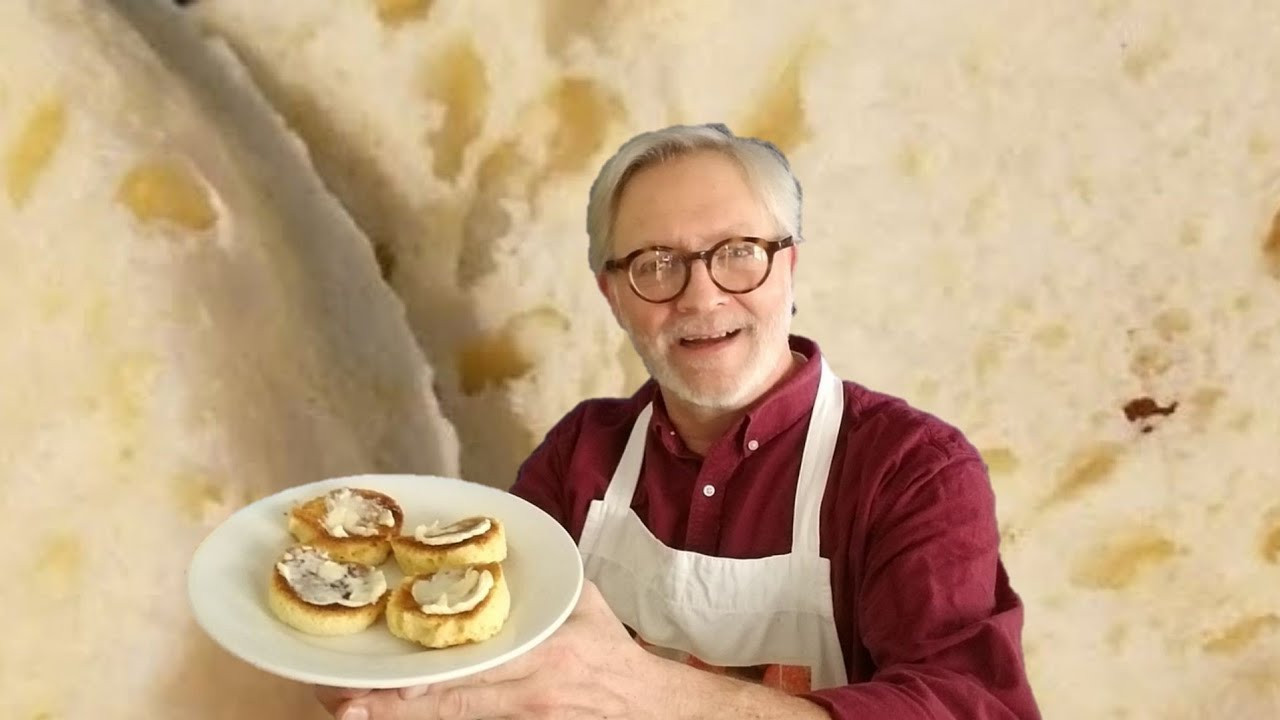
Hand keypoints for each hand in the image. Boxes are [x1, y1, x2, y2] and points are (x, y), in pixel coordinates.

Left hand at [322, 580, 673, 719]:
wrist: (645, 705)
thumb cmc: (610, 647)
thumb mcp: (582, 600)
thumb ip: (538, 582)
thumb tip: (494, 546)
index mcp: (544, 654)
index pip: (473, 671)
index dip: (422, 682)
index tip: (376, 679)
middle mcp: (528, 693)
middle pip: (449, 707)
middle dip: (391, 707)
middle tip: (340, 701)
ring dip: (398, 716)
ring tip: (348, 708)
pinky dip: (428, 717)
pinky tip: (390, 711)